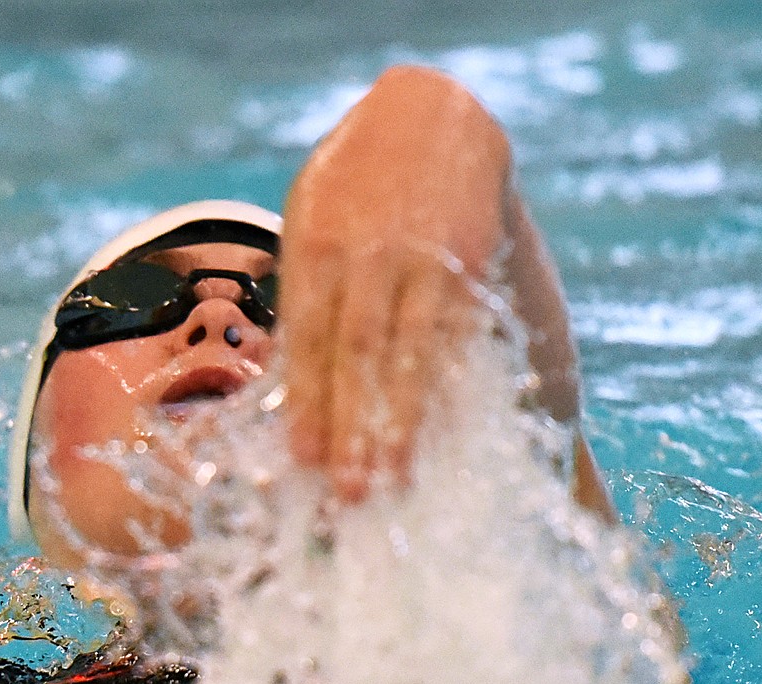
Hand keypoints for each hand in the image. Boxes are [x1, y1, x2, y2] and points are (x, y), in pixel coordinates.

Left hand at [281, 66, 512, 501]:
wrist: (428, 112)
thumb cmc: (355, 192)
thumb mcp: (313, 229)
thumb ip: (307, 306)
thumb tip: (293, 394)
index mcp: (315, 249)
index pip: (310, 341)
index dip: (308, 403)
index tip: (304, 462)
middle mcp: (366, 253)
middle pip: (356, 355)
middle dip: (351, 427)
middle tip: (348, 493)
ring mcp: (421, 255)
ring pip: (409, 350)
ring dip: (401, 421)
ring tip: (394, 478)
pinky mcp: (468, 257)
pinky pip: (457, 334)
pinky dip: (451, 386)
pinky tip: (450, 431)